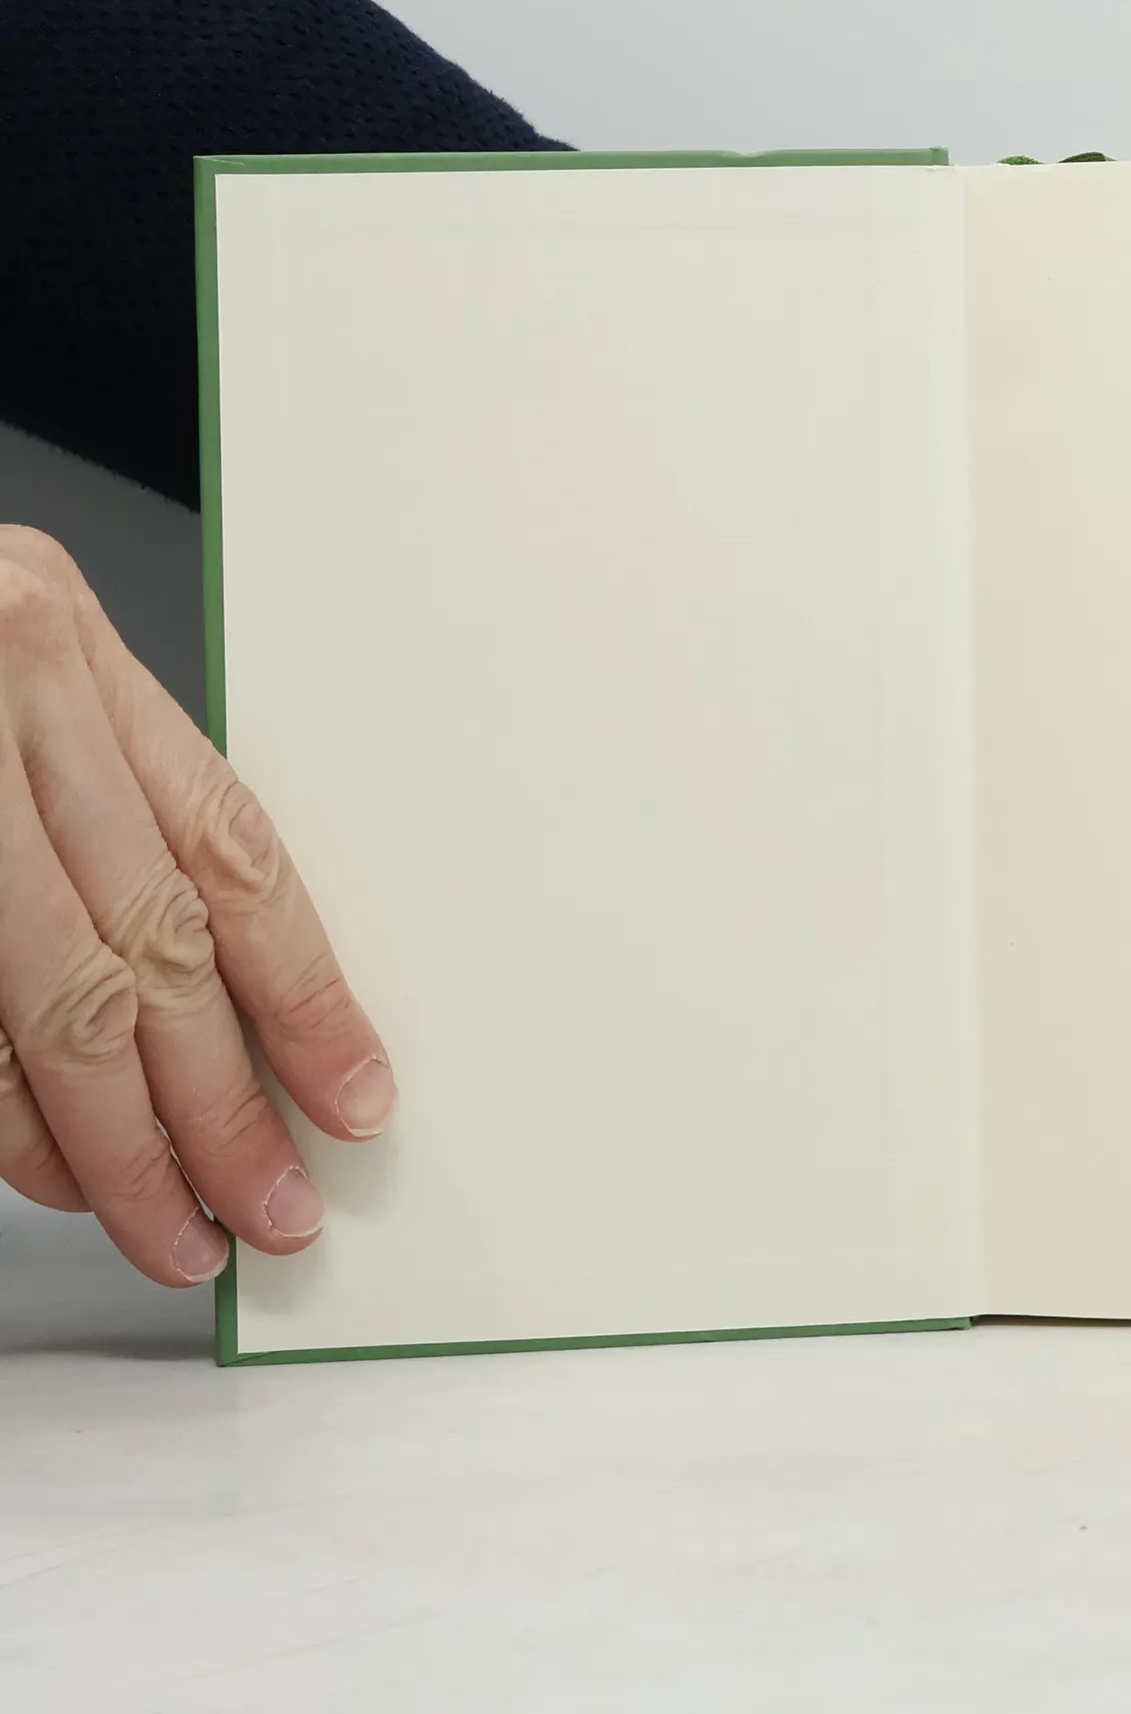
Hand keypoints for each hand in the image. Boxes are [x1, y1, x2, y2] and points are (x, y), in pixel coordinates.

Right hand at [0, 527, 392, 1283]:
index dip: (306, 994)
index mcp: (62, 650)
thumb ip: (118, 796)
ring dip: (117, 1144)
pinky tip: (60, 1172)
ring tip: (176, 1221)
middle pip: (147, 953)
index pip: (229, 853)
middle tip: (272, 1203)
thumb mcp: (22, 667)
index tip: (355, 1095)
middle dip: (219, 1105)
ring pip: (49, 1010)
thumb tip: (240, 981)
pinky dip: (9, 1122)